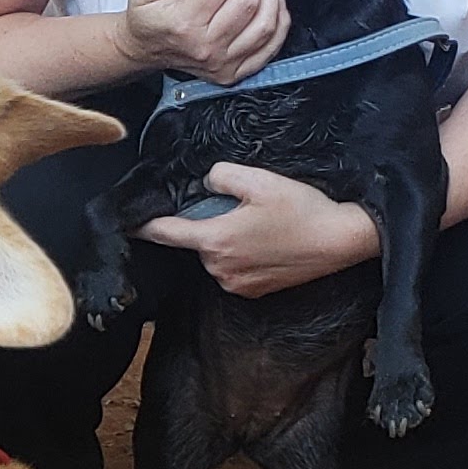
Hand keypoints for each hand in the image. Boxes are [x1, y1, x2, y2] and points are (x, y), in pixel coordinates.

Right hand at [114, 0, 287, 84]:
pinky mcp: (234, 72)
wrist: (143, 50)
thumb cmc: (147, 16)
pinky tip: (276, 1)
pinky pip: (270, 46)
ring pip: (265, 22)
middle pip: (247, 0)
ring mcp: (223, 63)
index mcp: (183, 24)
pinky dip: (280, 21)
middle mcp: (206, 47)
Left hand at [135, 165, 380, 297]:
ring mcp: (237, 284)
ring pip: (217, 256)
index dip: (144, 227)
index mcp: (215, 240)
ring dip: (227, 241)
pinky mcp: (254, 292)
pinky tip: (268, 242)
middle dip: (209, 224)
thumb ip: (221, 176)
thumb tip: (208, 182)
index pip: (166, 233)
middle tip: (240, 208)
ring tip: (261, 226)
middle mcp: (220, 268)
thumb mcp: (258, 180)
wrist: (339, 241)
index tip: (128, 224)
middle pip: (197, 242)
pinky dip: (243, 256)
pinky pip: (234, 270)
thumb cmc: (302, 210)